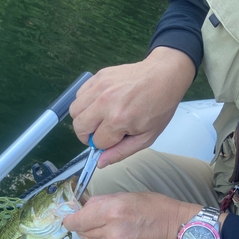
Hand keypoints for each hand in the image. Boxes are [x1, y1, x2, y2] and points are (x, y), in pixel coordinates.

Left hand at [63, 192, 201, 238]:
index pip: (77, 220)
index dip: (70, 218)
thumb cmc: (156, 207)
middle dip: (80, 225)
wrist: (177, 230)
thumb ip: (102, 202)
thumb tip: (85, 207)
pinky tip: (108, 237)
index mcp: (112, 211)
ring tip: (98, 229)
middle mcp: (111, 231)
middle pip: (80, 232)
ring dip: (88, 236)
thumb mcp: (127, 195)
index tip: (70, 216)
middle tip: (89, 219)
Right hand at [70, 47, 194, 167]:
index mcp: (118, 120)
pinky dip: (85, 103)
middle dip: (87, 135)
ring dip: (84, 119)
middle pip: (79, 127)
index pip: (96, 142)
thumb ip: (121, 152)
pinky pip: (79, 95)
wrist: (164, 76)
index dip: (104, 144)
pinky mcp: (98, 76)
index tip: (114, 138)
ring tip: (99, 118)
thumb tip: (100, 162)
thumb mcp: (146, 137)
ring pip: (74, 111)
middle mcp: (105, 103)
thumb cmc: (159, 107)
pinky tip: (99, 104)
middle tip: (101, 132)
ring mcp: (100, 87)